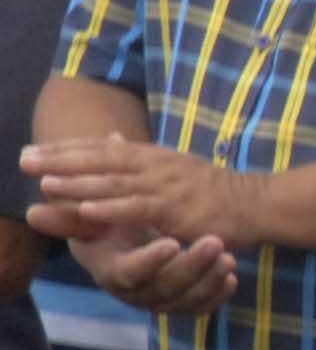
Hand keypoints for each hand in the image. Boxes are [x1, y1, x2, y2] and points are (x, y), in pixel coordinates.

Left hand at [22, 135, 269, 248]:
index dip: (65, 149)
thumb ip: (137, 157)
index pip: (101, 149)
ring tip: (45, 183)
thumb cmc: (213, 189)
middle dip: (60, 160)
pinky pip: (138, 209)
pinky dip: (111, 208)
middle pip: (100, 161)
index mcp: (151, 156)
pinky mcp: (177, 210)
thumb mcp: (173, 166)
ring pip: (114, 184)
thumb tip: (106, 138)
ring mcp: (166, 187)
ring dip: (78, 183)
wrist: (256, 203)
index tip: (32, 149)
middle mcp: (154, 166)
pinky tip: (86, 209)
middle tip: (24, 159)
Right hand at [56, 220, 239, 316]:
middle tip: (216, 242)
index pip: (129, 273)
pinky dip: (217, 295)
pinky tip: (232, 277)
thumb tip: (35, 212)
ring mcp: (158, 300)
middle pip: (164, 289)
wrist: (119, 240)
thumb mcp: (85, 218)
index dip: (149, 261)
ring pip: (186, 301)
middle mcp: (134, 292)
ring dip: (209, 281)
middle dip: (192, 267)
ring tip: (228, 257)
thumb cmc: (101, 224)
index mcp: (110, 271)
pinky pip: (200, 307)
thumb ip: (68, 216)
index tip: (170, 242)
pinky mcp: (179, 302)